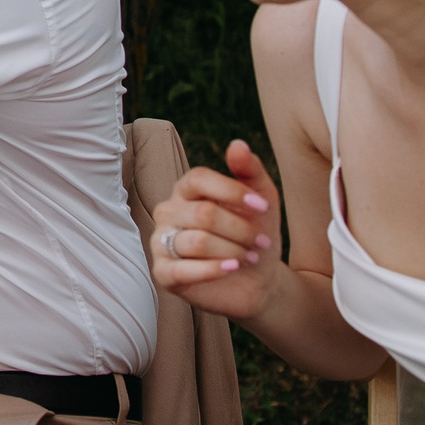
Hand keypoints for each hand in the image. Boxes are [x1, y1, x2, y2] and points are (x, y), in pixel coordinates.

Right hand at [151, 139, 283, 320]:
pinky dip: (214, 269)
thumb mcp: (262, 199)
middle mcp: (168, 212)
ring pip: (198, 241)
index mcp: (186, 190)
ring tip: (248, 257)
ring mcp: (162, 242)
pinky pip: (183, 269)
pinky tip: (232, 268)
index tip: (263, 207)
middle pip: (203, 213)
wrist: (258, 279)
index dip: (231, 191)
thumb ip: (249, 170)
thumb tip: (237, 144)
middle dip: (240, 229)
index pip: (197, 178)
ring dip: (233, 251)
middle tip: (260, 242)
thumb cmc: (255, 233)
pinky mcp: (163, 273)